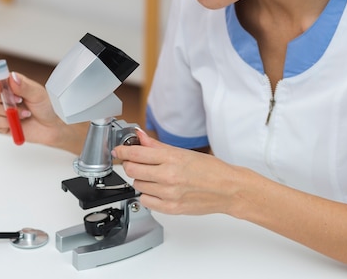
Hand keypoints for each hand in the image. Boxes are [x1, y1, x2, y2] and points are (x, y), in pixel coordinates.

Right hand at [0, 71, 85, 153]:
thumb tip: (12, 77)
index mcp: (13, 85)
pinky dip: (6, 122)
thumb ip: (24, 86)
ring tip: (26, 113)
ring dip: (8, 111)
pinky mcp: (2, 124)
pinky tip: (19, 121)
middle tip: (11, 100)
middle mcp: (5, 96)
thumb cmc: (48, 108)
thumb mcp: (38, 95)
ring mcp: (2, 110)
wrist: (53, 127)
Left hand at [113, 130, 240, 215]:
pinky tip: (158, 189)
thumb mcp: (184, 153)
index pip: (136, 153)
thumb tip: (140, 137)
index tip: (118, 150)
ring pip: (138, 185)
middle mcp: (168, 177)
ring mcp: (168, 194)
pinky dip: (148, 194)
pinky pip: (145, 200)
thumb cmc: (211, 170)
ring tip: (156, 176)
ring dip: (142, 179)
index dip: (123, 151)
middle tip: (137, 162)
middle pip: (132, 169)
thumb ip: (158, 146)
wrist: (228, 190)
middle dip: (131, 164)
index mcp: (172, 159)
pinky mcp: (170, 208)